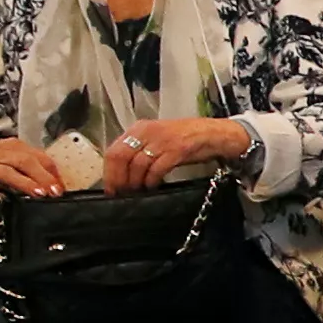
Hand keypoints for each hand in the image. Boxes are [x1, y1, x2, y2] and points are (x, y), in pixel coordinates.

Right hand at [0, 137, 76, 203]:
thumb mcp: (12, 157)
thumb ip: (32, 168)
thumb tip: (54, 184)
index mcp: (16, 147)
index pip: (40, 157)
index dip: (53, 172)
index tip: (62, 187)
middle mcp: (4, 154)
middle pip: (26, 161)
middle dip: (42, 176)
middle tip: (55, 191)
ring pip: (8, 172)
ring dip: (25, 183)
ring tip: (38, 193)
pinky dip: (0, 192)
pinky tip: (11, 198)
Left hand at [98, 117, 246, 191]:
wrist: (213, 134)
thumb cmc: (184, 139)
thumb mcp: (156, 139)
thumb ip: (139, 150)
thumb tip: (121, 173)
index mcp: (139, 128)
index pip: (114, 150)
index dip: (109, 172)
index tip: (110, 189)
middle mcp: (147, 132)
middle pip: (121, 157)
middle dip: (118, 179)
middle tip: (121, 193)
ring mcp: (162, 140)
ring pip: (137, 164)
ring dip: (135, 182)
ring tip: (138, 191)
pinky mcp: (176, 149)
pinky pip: (157, 168)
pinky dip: (152, 180)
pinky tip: (153, 186)